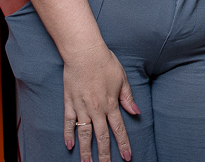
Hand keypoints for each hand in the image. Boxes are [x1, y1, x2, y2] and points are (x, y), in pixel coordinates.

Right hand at [62, 43, 139, 161]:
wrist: (85, 53)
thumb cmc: (105, 63)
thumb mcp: (122, 79)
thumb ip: (127, 97)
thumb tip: (136, 112)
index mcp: (111, 103)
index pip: (118, 129)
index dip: (123, 144)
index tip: (127, 157)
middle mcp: (96, 109)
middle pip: (101, 137)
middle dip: (105, 155)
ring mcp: (81, 107)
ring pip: (84, 134)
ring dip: (86, 151)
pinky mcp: (69, 103)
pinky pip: (68, 122)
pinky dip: (68, 134)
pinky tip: (69, 145)